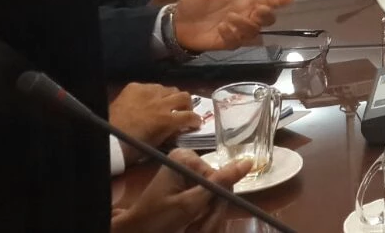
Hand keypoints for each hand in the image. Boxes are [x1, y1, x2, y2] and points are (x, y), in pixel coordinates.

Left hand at [109, 83, 198, 164]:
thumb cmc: (131, 148)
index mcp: (167, 120)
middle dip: (186, 105)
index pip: (190, 116)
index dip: (196, 120)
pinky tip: (146, 101)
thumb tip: (179, 128)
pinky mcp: (134, 87)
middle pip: (184, 96)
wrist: (106, 139)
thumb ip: (170, 132)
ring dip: (169, 97)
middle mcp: (160, 103)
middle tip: (182, 111)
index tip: (195, 123)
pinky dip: (152, 93)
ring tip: (164, 104)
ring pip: (168, 88)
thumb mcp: (156, 143)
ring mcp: (147, 92)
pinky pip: (149, 86)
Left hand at [110, 148, 250, 232]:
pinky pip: (206, 198)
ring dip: (208, 217)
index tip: (208, 222)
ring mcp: (188, 172)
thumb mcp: (190, 204)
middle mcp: (188, 161)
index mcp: (186, 158)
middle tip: (201, 229)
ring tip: (195, 229)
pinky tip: (194, 224)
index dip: (217, 203)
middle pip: (218, 186)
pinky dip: (202, 215)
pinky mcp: (188, 184)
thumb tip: (249, 162)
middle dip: (212, 212)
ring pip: (214, 195)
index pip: (220, 178)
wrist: (136, 232)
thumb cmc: (158, 219)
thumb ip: (219, 183)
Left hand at [172, 0, 295, 51]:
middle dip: (266, 15)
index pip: (267, 1)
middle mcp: (244, 15)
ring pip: (255, 30)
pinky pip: (238, 41)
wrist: (177, 22)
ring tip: (228, 18)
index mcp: (243, 0)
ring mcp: (237, 30)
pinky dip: (232, 34)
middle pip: (268, 19)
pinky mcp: (228, 42)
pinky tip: (221, 29)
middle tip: (256, 9)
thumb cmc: (193, 1)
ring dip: (244, 24)